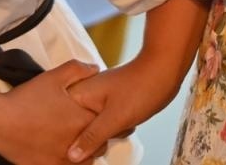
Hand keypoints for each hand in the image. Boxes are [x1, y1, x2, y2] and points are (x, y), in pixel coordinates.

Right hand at [0, 59, 103, 164]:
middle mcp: (77, 142)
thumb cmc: (27, 98)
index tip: (100, 115)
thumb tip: (95, 68)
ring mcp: (64, 158)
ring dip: (86, 152)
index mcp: (82, 119)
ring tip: (77, 141)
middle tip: (87, 128)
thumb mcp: (53, 77)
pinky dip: (71, 162)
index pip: (106, 123)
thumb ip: (77, 69)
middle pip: (100, 144)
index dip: (105, 118)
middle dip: (97, 137)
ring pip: (87, 161)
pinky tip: (64, 152)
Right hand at [64, 57, 181, 162]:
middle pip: (76, 132)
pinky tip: (123, 124)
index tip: (88, 143)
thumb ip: (91, 136)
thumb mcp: (115, 118)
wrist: (163, 70)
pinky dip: (113, 130)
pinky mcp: (106, 106)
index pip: (63, 128)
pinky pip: (103, 127)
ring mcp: (94, 102)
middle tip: (112, 126)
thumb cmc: (141, 87)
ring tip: (121, 121)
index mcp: (76, 95)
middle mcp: (82, 97)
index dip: (75, 141)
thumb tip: (72, 155)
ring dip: (106, 135)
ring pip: (91, 132)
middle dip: (94, 138)